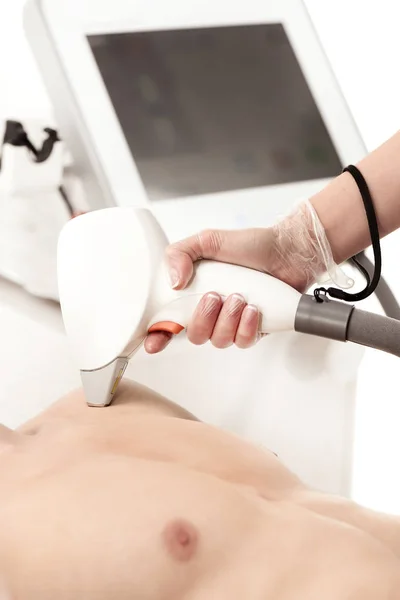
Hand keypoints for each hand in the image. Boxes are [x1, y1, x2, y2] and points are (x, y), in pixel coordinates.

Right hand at [144, 226, 307, 353]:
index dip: (158, 336)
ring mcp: (232, 322)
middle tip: (215, 297)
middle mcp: (211, 312)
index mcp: (193, 294)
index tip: (155, 341)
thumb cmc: (250, 246)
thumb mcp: (208, 240)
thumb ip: (180, 253)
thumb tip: (174, 282)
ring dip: (228, 319)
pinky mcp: (253, 329)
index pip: (168, 322)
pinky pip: (243, 341)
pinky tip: (253, 308)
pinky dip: (247, 326)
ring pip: (219, 340)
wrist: (286, 251)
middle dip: (204, 318)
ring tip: (240, 297)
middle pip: (195, 335)